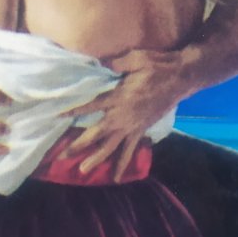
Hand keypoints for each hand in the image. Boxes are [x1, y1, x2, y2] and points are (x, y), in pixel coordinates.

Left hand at [66, 47, 190, 180]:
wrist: (180, 77)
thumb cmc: (157, 66)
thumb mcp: (134, 58)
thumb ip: (115, 63)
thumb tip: (99, 64)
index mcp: (117, 97)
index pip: (90, 106)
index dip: (73, 111)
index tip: (56, 117)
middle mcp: (122, 116)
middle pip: (95, 134)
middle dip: (78, 146)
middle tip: (61, 157)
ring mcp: (132, 126)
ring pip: (110, 147)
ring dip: (96, 159)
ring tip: (82, 171)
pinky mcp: (141, 130)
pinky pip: (130, 150)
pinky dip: (123, 164)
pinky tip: (116, 177)